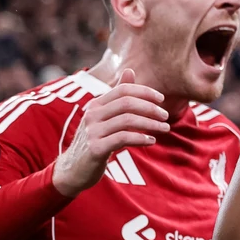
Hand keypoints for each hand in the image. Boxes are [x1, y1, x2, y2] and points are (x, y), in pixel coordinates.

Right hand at [51, 69, 169, 196]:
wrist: (73, 169)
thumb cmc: (95, 140)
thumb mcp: (104, 117)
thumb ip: (117, 97)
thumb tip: (129, 71)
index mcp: (95, 105)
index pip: (123, 90)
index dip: (144, 92)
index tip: (161, 99)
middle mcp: (92, 115)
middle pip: (127, 103)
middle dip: (150, 108)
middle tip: (166, 116)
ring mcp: (92, 131)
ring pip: (127, 120)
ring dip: (151, 124)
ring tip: (165, 129)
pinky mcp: (95, 148)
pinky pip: (123, 138)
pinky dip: (141, 138)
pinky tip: (151, 141)